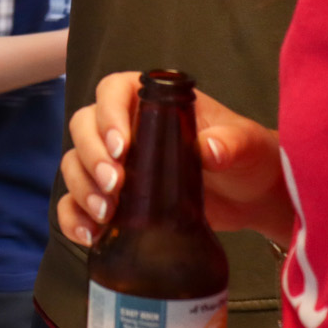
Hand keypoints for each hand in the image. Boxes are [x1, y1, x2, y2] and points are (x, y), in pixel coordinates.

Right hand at [57, 72, 292, 249]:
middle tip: (115, 185)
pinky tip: (90, 236)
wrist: (253, 198)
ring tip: (107, 214)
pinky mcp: (115, 199)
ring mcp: (117, 164)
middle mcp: (126, 127)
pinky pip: (76, 203)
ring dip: (82, 187)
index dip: (108, 115)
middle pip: (83, 127)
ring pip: (75, 164)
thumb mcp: (246, 144)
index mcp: (153, 102)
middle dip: (92, 157)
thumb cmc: (248, 157)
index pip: (112, 91)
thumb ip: (230, 142)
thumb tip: (209, 148)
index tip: (121, 147)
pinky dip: (74, 218)